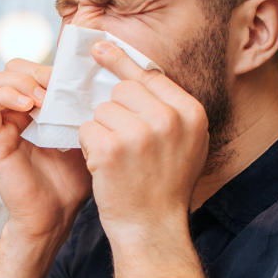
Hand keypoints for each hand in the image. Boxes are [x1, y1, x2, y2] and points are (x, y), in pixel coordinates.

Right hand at [0, 59, 91, 240]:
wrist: (57, 215)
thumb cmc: (72, 180)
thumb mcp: (85, 135)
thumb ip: (84, 109)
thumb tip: (97, 79)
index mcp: (37, 108)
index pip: (34, 68)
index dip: (51, 66)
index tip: (74, 79)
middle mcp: (16, 112)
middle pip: (12, 67)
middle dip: (36, 70)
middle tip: (56, 86)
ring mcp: (1, 125)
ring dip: (19, 82)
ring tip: (42, 99)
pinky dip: (5, 97)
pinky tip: (28, 108)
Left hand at [79, 41, 208, 243]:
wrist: (152, 229)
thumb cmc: (164, 187)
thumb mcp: (184, 143)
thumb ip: (168, 108)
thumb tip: (135, 69)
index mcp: (191, 113)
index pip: (149, 76)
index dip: (122, 63)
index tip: (99, 48)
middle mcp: (169, 119)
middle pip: (122, 90)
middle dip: (114, 112)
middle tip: (125, 145)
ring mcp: (140, 133)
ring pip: (101, 110)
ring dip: (101, 132)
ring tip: (118, 160)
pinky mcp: (112, 149)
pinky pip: (86, 129)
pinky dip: (88, 147)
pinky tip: (104, 167)